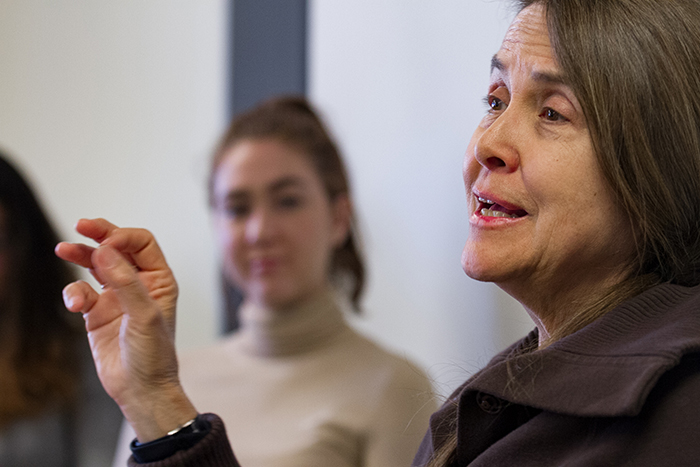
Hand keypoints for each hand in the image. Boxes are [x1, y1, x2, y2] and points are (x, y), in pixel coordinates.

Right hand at [56, 218, 196, 441]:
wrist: (140, 389)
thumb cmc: (153, 354)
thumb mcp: (145, 315)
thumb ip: (126, 282)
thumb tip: (106, 249)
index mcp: (159, 279)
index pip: (142, 243)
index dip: (124, 237)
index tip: (107, 243)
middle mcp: (139, 284)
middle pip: (118, 247)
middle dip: (101, 234)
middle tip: (81, 225)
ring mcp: (117, 297)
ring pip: (97, 265)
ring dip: (82, 255)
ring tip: (63, 249)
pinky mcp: (97, 312)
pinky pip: (81, 291)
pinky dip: (74, 292)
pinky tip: (75, 304)